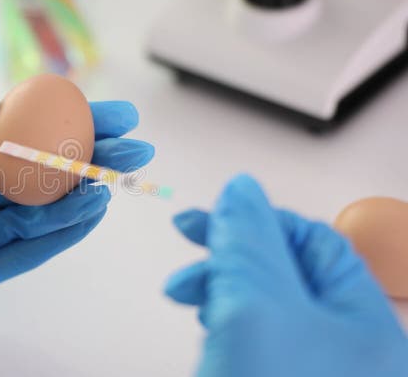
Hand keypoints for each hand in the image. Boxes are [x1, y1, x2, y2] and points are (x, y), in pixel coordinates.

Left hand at [0, 90, 154, 376]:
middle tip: (130, 147)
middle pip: (35, 173)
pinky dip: (54, 237)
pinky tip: (84, 216)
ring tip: (112, 180)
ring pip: (35, 213)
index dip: (55, 120)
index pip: (11, 135)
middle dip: (83, 157)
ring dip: (75, 196)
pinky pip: (21, 255)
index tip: (98, 110)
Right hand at [165, 175, 407, 376]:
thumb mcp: (255, 308)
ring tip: (185, 291)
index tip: (216, 212)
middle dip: (230, 255)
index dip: (260, 220)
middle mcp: (346, 352)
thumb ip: (249, 241)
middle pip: (286, 273)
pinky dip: (223, 324)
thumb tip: (241, 193)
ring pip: (264, 306)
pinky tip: (206, 330)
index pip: (315, 242)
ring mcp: (311, 372)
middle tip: (189, 237)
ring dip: (219, 288)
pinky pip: (253, 338)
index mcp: (367, 328)